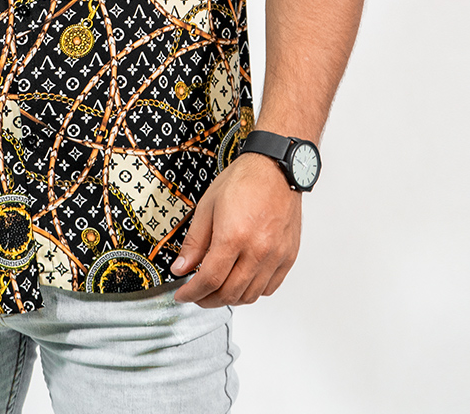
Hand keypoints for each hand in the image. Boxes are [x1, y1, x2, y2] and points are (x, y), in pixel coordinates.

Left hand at [171, 150, 301, 307]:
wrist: (275, 168)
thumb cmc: (243, 181)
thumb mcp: (207, 206)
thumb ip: (194, 242)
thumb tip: (181, 267)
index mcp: (233, 236)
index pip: (209, 280)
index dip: (192, 293)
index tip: (182, 294)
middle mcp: (257, 250)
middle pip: (229, 293)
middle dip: (207, 299)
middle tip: (196, 294)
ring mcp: (275, 256)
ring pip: (249, 295)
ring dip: (229, 298)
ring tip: (217, 288)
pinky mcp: (288, 257)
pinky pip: (269, 288)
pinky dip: (252, 291)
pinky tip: (241, 281)